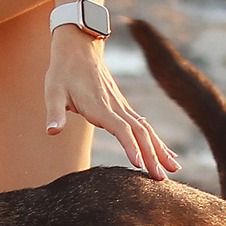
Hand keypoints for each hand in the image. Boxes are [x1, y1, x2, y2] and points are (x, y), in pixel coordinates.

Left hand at [45, 26, 180, 176]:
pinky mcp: (124, 106)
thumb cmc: (63, 71)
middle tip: (162, 179)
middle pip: (140, 133)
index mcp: (98, 106)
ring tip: (174, 171)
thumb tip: (52, 131)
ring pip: (146, 130)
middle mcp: (115, 107)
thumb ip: (54, 112)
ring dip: (160, 150)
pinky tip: (167, 154)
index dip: (130, 146)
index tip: (139, 165)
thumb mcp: (52, 90)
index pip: (120, 128)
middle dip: (152, 156)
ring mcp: (122, 106)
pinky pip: (144, 126)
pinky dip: (157, 141)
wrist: (79, 46)